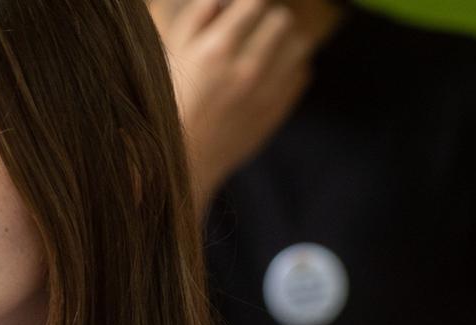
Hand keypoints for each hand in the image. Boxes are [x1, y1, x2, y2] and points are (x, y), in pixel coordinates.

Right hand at [150, 0, 312, 205]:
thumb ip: (199, 16)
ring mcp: (267, 93)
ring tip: (271, 45)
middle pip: (282, 21)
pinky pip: (302, 74)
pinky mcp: (278, 111)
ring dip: (287, 38)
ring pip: (300, 45)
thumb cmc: (173, 100)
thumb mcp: (174, 51)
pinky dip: (292, 64)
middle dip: (269, 18)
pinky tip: (275, 69)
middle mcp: (247, 69)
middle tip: (257, 26)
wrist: (186, 157)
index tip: (245, 9)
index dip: (251, 3)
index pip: (255, 3)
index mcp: (217, 49)